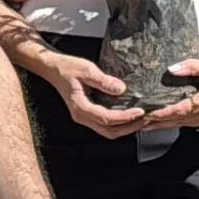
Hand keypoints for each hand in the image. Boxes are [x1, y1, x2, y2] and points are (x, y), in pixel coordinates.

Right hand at [28, 48, 146, 138]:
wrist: (53, 68)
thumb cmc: (67, 68)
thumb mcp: (86, 69)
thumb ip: (103, 80)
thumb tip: (121, 89)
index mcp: (80, 107)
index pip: (106, 118)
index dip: (125, 117)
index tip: (140, 112)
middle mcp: (81, 116)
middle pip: (109, 131)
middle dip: (129, 127)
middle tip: (145, 119)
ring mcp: (84, 117)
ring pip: (107, 131)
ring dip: (125, 128)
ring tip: (140, 120)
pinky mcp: (88, 114)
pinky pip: (104, 125)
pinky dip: (118, 124)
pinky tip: (129, 117)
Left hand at [141, 47, 198, 130]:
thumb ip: (190, 67)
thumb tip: (171, 70)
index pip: (183, 109)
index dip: (165, 113)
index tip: (149, 115)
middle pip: (184, 120)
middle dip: (163, 122)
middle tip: (143, 124)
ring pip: (191, 123)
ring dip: (173, 124)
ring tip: (154, 125)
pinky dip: (186, 123)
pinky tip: (175, 123)